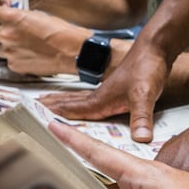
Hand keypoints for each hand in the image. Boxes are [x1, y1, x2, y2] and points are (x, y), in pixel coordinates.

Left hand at [0, 5, 87, 75]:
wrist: (71, 51)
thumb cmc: (59, 31)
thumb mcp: (37, 15)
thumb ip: (20, 16)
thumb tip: (13, 18)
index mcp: (12, 17)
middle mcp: (6, 34)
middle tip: (7, 32)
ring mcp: (9, 51)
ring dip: (4, 46)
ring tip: (20, 46)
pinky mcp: (14, 65)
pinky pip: (7, 60)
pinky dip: (14, 58)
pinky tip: (27, 55)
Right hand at [41, 36, 171, 141]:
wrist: (155, 49)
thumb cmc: (147, 68)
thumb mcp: (145, 95)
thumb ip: (141, 118)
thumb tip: (141, 140)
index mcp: (101, 99)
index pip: (72, 110)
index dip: (55, 115)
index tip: (36, 118)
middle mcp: (100, 95)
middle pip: (70, 102)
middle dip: (52, 106)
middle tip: (33, 107)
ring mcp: (108, 91)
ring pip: (79, 99)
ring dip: (64, 102)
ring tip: (49, 101)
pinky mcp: (118, 90)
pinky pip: (92, 99)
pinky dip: (81, 101)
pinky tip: (85, 103)